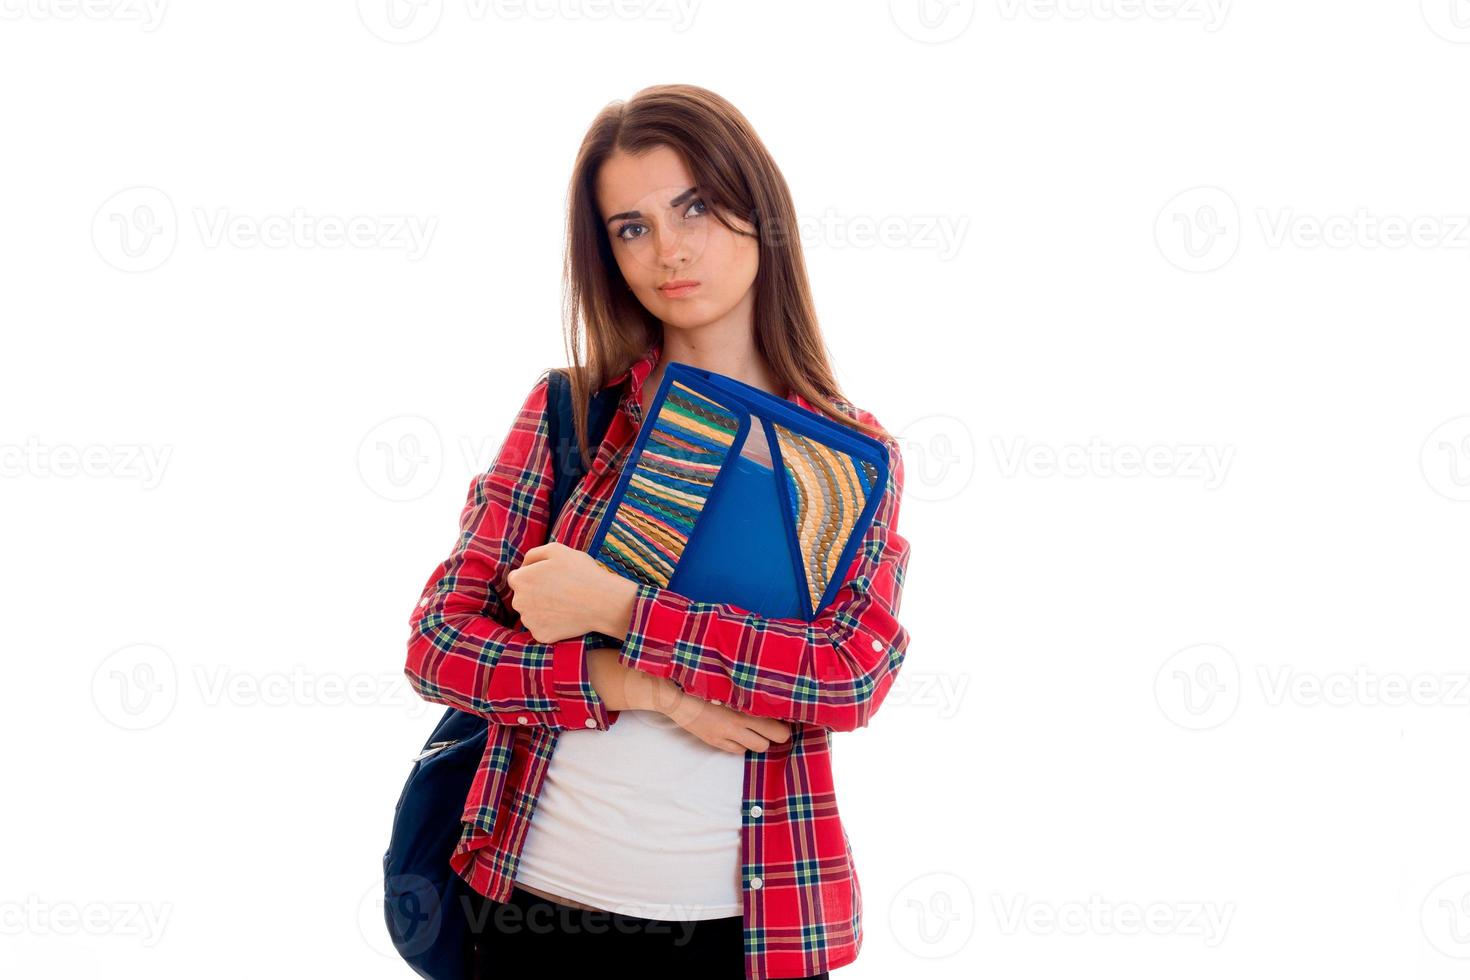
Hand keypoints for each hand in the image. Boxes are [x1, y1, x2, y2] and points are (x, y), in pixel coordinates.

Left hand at [506, 542, 625, 642]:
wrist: (602, 601)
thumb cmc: (581, 572)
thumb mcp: (556, 549)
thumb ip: (533, 554)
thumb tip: (523, 566)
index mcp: (519, 579)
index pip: (518, 578)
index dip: (534, 576)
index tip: (551, 578)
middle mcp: (518, 602)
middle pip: (523, 597)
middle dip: (536, 594)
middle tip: (560, 591)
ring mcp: (529, 621)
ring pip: (532, 614)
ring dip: (543, 610)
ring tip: (564, 603)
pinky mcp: (541, 635)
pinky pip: (542, 628)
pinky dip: (551, 625)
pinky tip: (565, 617)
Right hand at [660, 688, 792, 754]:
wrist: (676, 695)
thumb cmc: (704, 684)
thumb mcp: (729, 685)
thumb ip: (750, 693)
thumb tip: (773, 698)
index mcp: (742, 709)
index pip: (776, 729)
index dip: (784, 726)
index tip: (786, 718)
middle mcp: (736, 726)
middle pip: (768, 743)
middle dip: (773, 736)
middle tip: (773, 725)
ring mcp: (724, 737)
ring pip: (755, 748)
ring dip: (757, 740)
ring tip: (754, 726)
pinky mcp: (714, 742)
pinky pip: (737, 750)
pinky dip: (741, 743)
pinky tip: (737, 731)